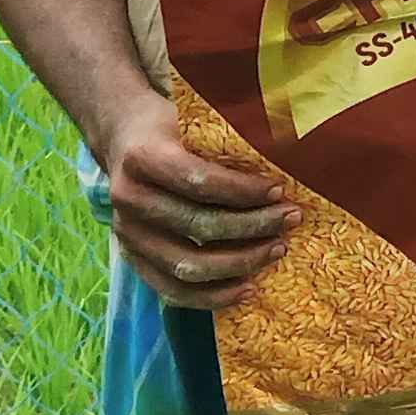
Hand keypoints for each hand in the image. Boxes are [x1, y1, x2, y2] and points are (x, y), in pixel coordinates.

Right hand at [97, 94, 294, 301]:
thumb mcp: (191, 118)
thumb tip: (287, 148)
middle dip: (253, 225)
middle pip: (197, 226)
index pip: (199, 181)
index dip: (243, 190)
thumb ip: (226, 135)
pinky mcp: (132, 259)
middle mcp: (128, 199)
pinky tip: (248, 288)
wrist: (125, 139)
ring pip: (187, 265)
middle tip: (290, 218)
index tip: (280, 190)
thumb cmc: (171, 127)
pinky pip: (172, 291)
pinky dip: (213, 296)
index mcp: (141, 158)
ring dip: (240, 262)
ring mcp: (127, 234)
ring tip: (277, 249)